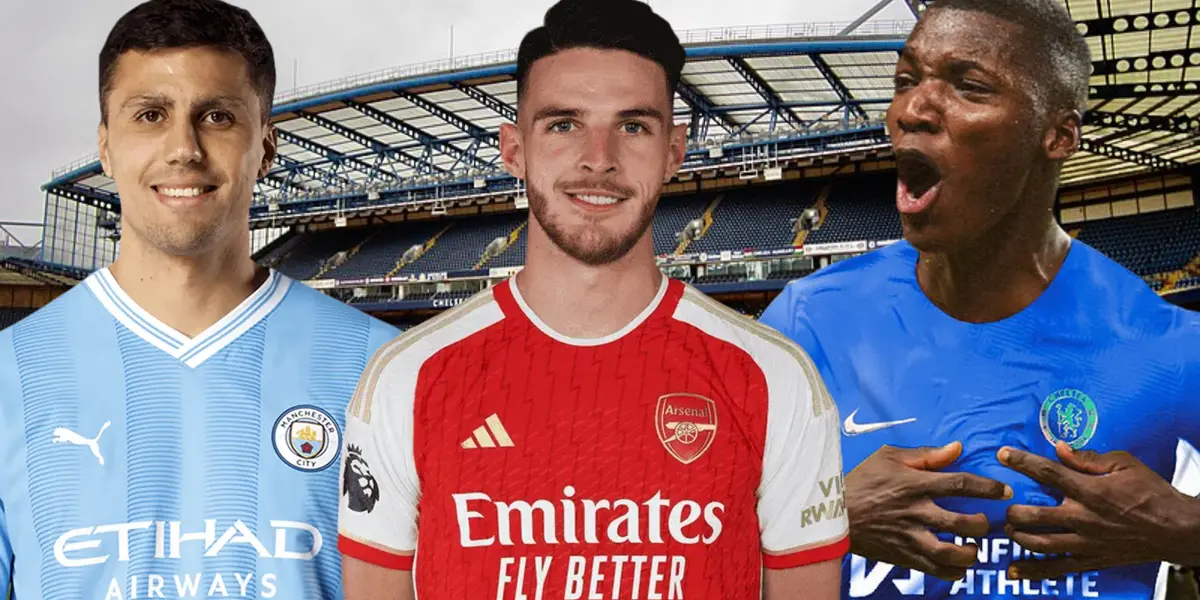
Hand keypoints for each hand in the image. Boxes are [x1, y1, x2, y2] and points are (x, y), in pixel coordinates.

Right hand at [846, 442, 1012, 580]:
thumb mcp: (888, 457)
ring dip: (970, 552)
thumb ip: (925, 454)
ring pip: (951, 552)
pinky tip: (959, 565)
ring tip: (974, 547)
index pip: (960, 484)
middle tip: (986, 522)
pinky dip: (953, 572)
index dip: (987, 488)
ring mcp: (910, 537)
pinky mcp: (903, 556)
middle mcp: (916, 512)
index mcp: (915, 484)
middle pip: (963, 522)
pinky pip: (936, 570)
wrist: (834, 512)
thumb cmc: (862, 480)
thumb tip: (957, 448)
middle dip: (982, 524)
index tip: (1004, 491)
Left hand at [1000, 441, 1199, 579]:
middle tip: (1005, 502)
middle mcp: (1083, 518)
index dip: (1021, 462)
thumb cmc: (1151, 492)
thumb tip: (1059, 448)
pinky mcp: (1092, 560)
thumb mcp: (1124, 464)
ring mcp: (1086, 543)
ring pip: (1039, 543)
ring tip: (1010, 527)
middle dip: (1012, 509)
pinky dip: (1033, 571)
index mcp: (1090, 491)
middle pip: (1033, 515)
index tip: (1001, 455)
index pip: (1047, 473)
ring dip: (1018, 536)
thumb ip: (1088, 457)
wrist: (1177, 529)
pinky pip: (1057, 569)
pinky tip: (1013, 570)